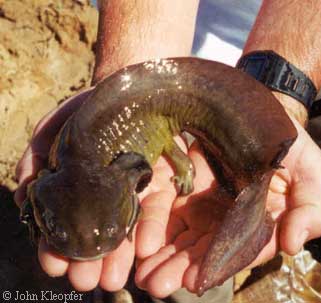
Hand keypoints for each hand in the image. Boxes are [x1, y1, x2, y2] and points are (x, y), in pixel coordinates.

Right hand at [14, 89, 187, 291]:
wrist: (131, 89)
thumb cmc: (89, 109)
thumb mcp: (56, 124)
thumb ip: (37, 151)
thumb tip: (22, 186)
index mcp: (80, 187)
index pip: (66, 222)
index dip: (57, 244)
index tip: (53, 264)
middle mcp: (108, 195)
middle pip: (98, 233)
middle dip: (89, 259)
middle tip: (84, 281)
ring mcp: (136, 191)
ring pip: (127, 229)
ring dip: (119, 255)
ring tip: (112, 278)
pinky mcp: (162, 183)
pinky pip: (157, 210)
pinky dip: (151, 230)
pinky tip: (145, 248)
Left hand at [134, 118, 320, 297]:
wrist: (259, 116)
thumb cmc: (289, 146)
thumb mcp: (311, 175)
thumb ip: (309, 212)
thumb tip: (293, 245)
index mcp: (257, 222)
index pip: (237, 251)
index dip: (217, 265)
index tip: (194, 280)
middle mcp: (227, 219)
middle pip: (202, 249)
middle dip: (180, 268)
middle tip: (157, 284)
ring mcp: (203, 203)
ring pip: (180, 235)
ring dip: (162, 255)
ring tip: (144, 274)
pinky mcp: (183, 184)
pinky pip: (166, 209)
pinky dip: (153, 226)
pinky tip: (140, 243)